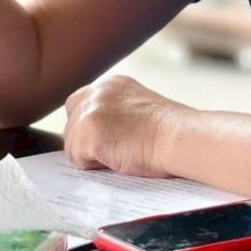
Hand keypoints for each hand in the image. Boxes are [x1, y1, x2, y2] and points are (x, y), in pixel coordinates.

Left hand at [63, 75, 192, 176]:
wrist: (179, 137)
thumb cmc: (170, 133)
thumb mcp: (138, 111)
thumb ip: (116, 114)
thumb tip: (99, 136)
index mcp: (112, 84)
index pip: (80, 104)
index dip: (89, 127)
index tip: (107, 139)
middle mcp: (98, 91)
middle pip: (70, 123)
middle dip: (85, 141)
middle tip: (115, 150)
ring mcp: (91, 110)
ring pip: (72, 144)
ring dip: (91, 155)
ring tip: (121, 153)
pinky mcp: (88, 131)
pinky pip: (77, 158)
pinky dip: (94, 165)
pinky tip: (118, 158)